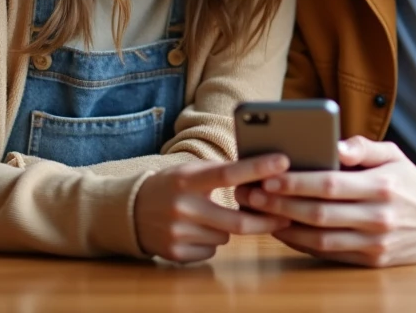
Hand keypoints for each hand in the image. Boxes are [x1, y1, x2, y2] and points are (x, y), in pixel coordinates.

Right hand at [135, 154, 290, 262]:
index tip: (283, 162)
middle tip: (286, 216)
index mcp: (187, 180)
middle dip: (265, 220)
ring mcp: (178, 233)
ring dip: (228, 229)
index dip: (257, 168)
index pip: (228, 173)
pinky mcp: (176, 254)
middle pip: (237, 222)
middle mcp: (183, 207)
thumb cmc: (170, 186)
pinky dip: (211, 242)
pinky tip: (196, 231)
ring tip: (210, 217)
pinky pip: (211, 251)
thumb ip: (219, 174)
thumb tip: (261, 176)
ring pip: (225, 237)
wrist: (129, 211)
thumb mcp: (189, 172)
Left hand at [235, 136, 415, 267]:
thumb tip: (335, 145)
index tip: (270, 176)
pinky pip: (328, 254)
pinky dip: (302, 244)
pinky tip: (283, 230)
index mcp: (383, 186)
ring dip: (285, 227)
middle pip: (320, 213)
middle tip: (253, 194)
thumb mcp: (394, 155)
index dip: (297, 182)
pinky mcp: (371, 262)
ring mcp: (374, 244)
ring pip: (320, 238)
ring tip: (260, 212)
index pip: (331, 184)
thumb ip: (363, 147)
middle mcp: (378, 217)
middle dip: (281, 204)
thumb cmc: (410, 184)